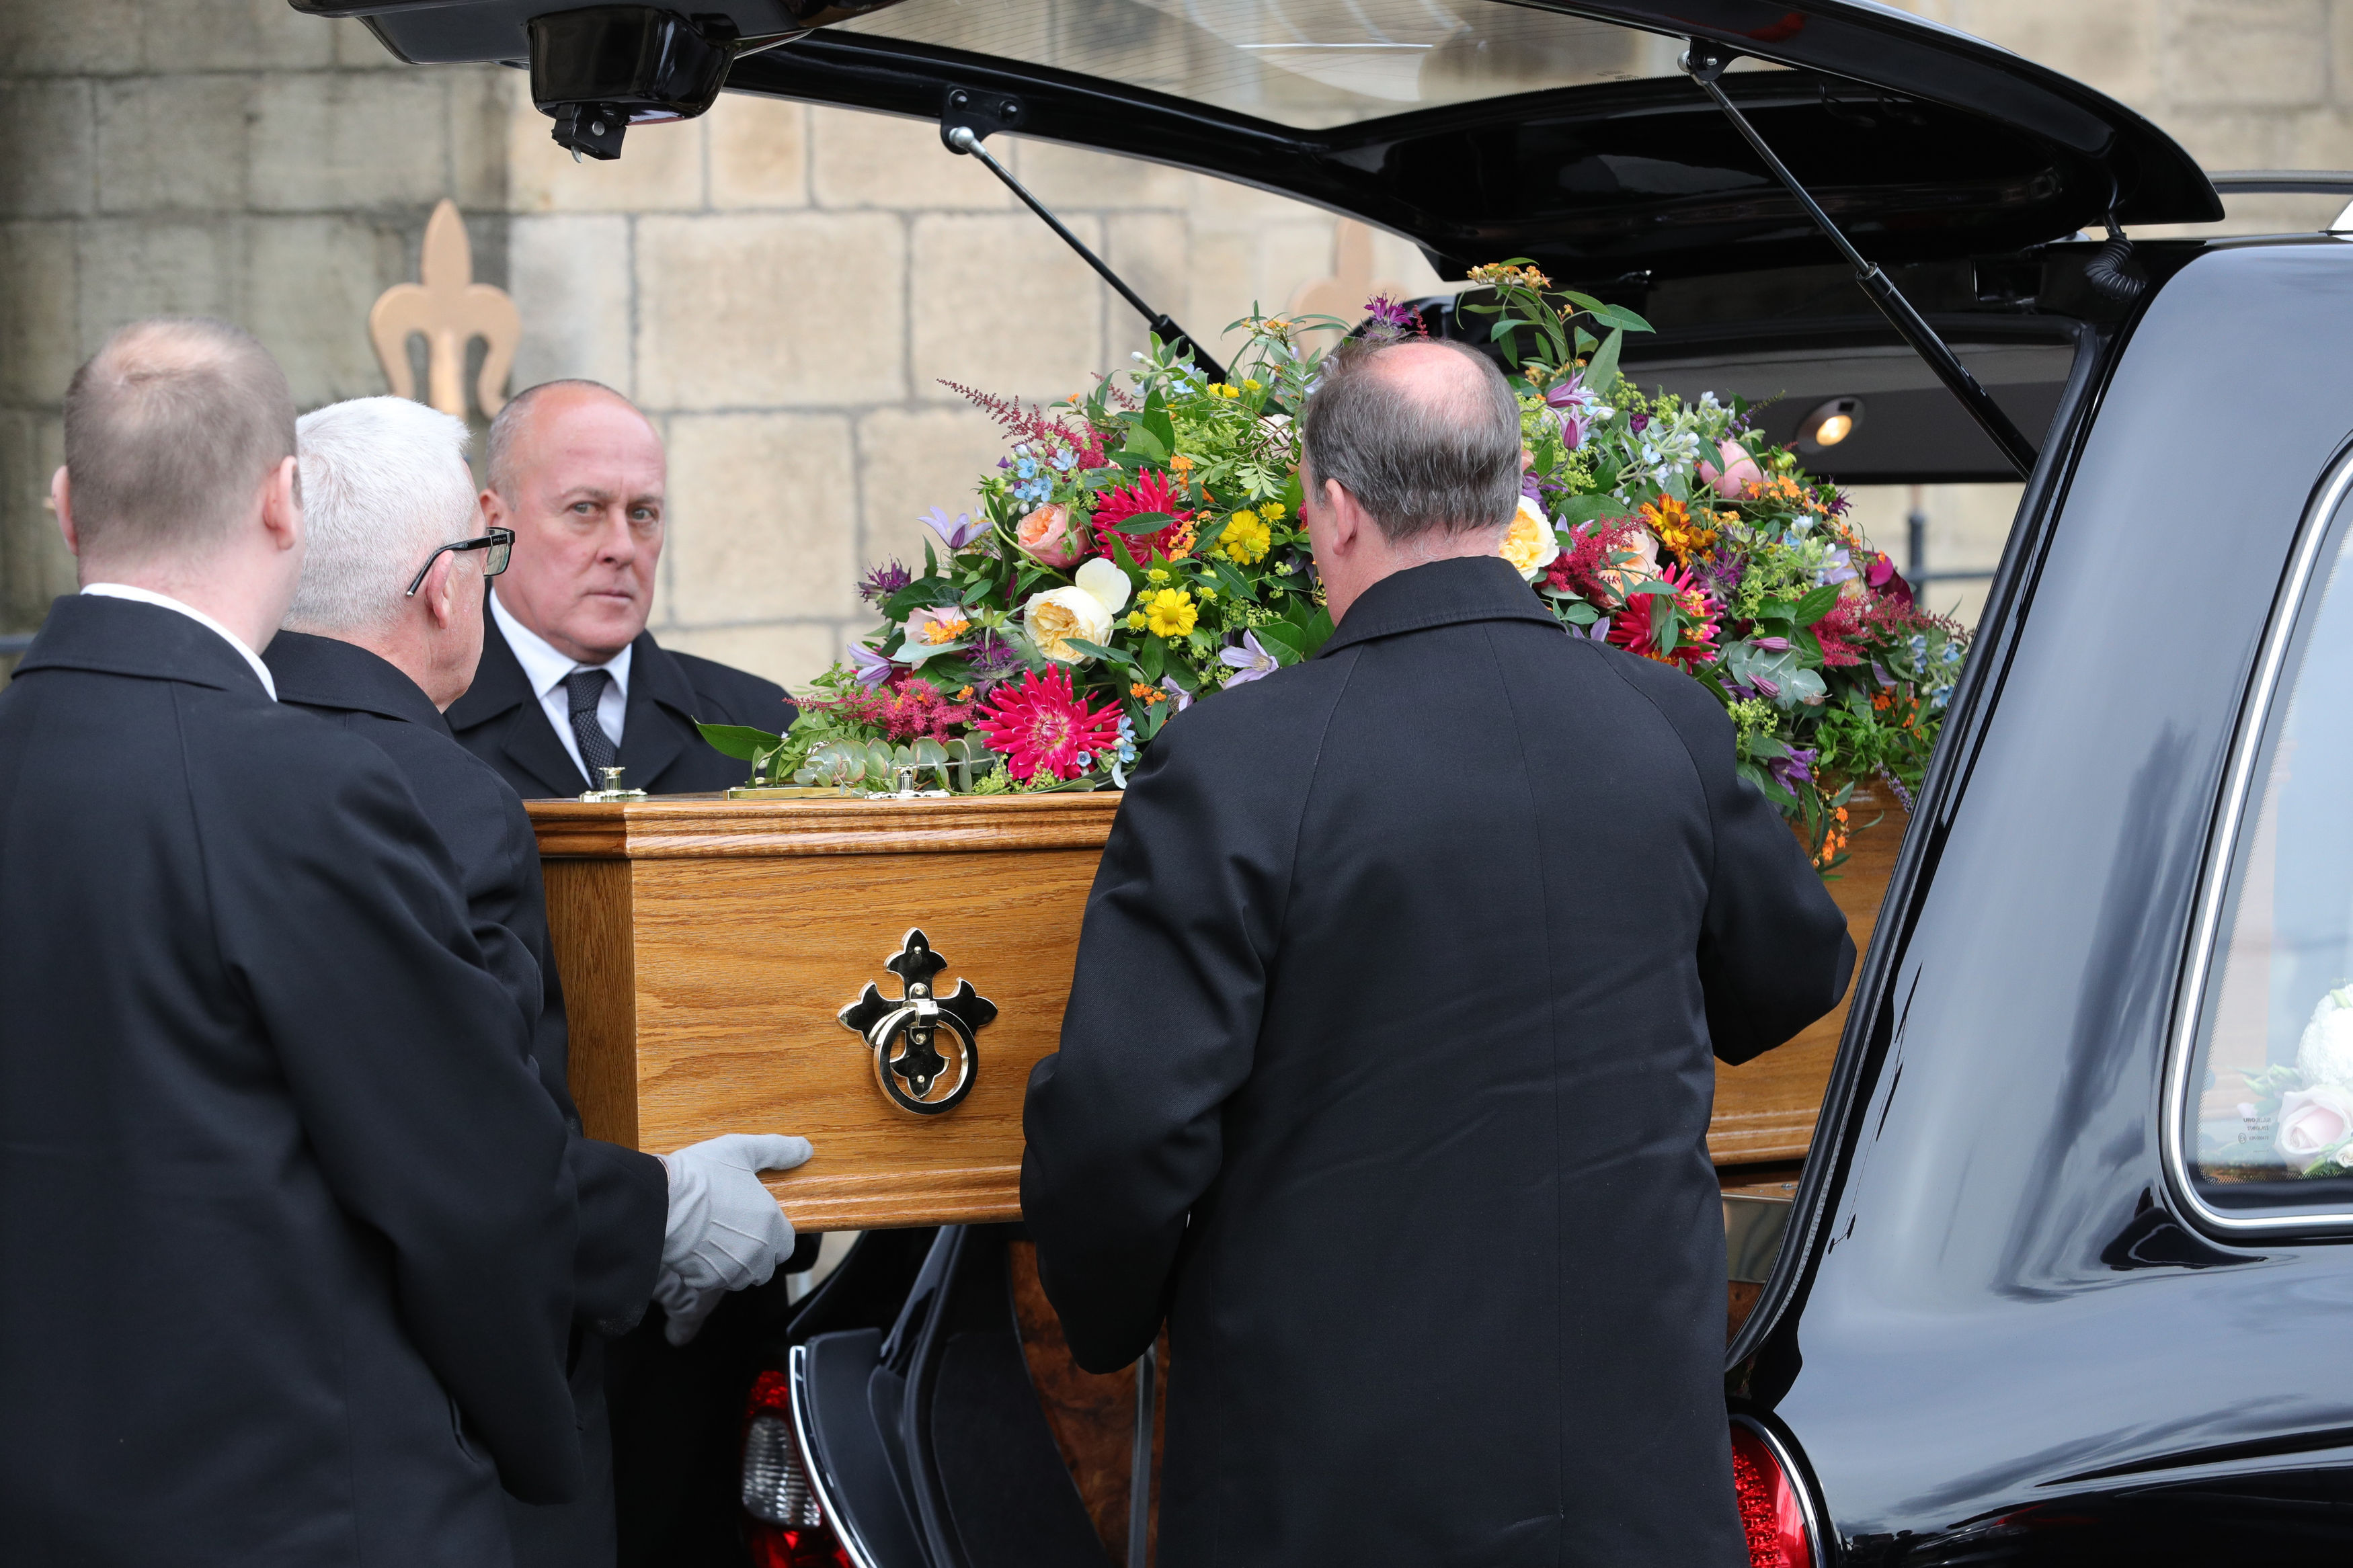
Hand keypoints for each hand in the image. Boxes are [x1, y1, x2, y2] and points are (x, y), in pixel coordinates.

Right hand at [650, 1132, 812, 1345]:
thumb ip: (777, 1151)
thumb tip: (805, 1149)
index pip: (787, 1244)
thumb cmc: (700, 1175)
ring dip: (733, 1266)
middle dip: (755, 1254)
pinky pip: (712, 1283)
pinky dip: (707, 1272)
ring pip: (741, 1277)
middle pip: (766, 1265)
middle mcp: (757, 1252)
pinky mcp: (706, 1281)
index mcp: (770, 1223)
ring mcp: (732, 1270)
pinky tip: (695, 1251)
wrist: (660, 1202)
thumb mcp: (742, 1150)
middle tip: (733, 1232)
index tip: (756, 1224)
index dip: (774, 1235)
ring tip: (714, 1241)